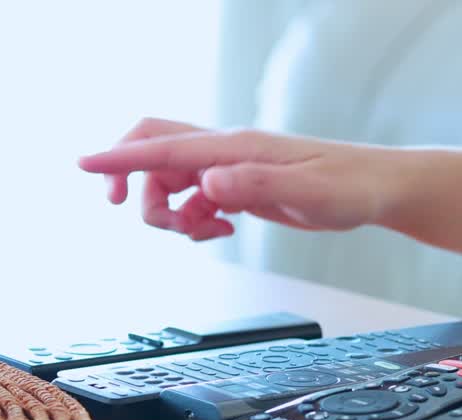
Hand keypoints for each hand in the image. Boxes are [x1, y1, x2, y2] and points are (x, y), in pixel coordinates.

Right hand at [79, 118, 398, 239]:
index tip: (84, 164)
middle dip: (133, 182)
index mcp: (234, 148)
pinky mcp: (234, 184)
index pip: (163, 148)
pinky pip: (190, 198)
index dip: (119, 159)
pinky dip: (192, 220)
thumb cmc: (349, 188)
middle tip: (135, 214)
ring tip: (207, 231)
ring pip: (168, 182)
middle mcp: (224, 151)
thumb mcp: (306, 193)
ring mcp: (227, 167)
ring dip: (170, 213)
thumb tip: (205, 182)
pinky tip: (221, 229)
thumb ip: (253, 186)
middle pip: (153, 152)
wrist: (377, 189)